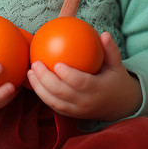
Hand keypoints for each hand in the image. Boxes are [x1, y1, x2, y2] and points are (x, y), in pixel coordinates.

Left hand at [26, 31, 142, 120]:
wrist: (118, 107)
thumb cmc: (115, 80)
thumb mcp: (116, 65)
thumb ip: (111, 50)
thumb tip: (104, 34)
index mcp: (97, 90)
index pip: (80, 83)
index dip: (67, 75)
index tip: (56, 63)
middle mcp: (85, 103)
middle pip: (62, 93)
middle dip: (46, 79)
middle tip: (35, 63)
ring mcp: (77, 111)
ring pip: (54, 102)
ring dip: (39, 88)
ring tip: (29, 72)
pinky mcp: (70, 114)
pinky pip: (53, 105)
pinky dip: (42, 94)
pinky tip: (33, 80)